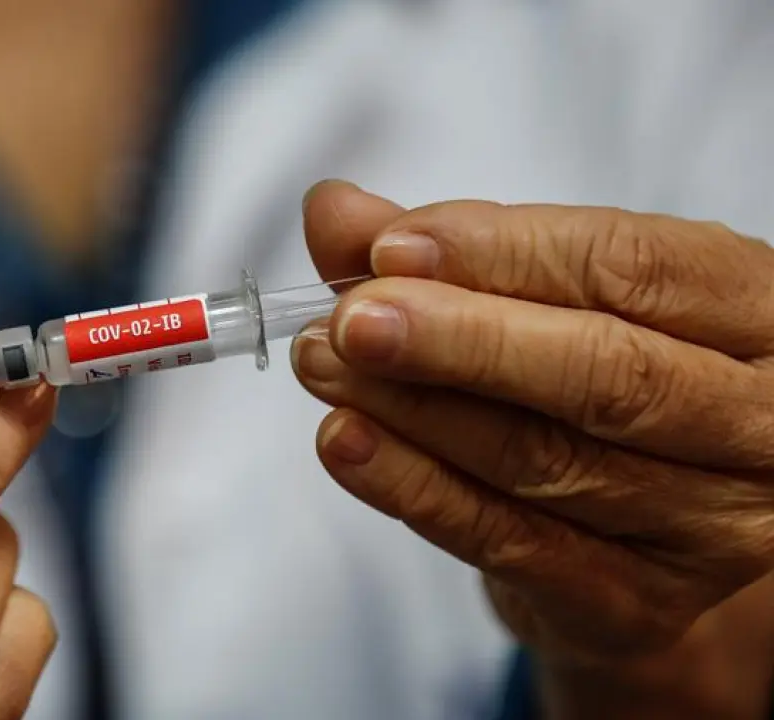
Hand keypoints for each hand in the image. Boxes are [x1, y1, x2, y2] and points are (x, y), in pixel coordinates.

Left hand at [294, 181, 773, 716]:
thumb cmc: (598, 373)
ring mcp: (708, 527)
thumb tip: (334, 210)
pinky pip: (510, 540)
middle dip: (462, 341)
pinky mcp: (636, 603)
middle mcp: (757, 424)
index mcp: (754, 314)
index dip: (506, 254)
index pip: (637, 267)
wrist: (646, 525)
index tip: (392, 246)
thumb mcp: (551, 294)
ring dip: (414, 410)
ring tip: (323, 365)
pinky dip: (414, 488)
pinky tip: (344, 442)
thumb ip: (448, 250)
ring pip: (546, 459)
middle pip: (605, 375)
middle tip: (351, 319)